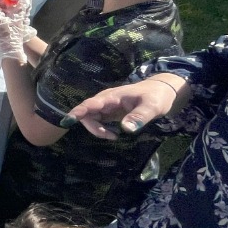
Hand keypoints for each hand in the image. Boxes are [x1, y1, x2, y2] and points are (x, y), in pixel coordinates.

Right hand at [62, 75, 180, 137]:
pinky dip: (101, 129)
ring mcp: (105, 106)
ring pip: (90, 118)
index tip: (67, 120)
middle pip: (86, 114)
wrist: (160, 90)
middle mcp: (104, 101)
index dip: (78, 112)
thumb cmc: (156, 96)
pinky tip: (114, 133)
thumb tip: (125, 129)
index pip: (90, 104)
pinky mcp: (108, 112)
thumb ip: (139, 117)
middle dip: (93, 127)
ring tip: (114, 136)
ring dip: (97, 129)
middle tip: (112, 136)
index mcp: (112, 97)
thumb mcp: (152, 107)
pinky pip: (97, 121)